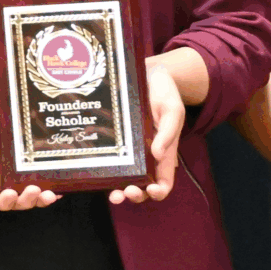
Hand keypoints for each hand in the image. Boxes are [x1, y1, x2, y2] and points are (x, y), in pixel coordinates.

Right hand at [0, 78, 59, 210]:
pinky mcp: (38, 160)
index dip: (2, 202)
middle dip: (26, 201)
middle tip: (34, 189)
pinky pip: (48, 179)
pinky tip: (61, 185)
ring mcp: (24, 169)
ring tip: (49, 194)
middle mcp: (8, 175)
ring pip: (34, 195)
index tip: (10, 193)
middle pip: (17, 201)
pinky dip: (55, 187)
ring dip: (42, 200)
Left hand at [110, 59, 186, 205]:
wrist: (149, 74)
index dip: (159, 191)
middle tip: (125, 193)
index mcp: (165, 152)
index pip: (165, 181)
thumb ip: (168, 132)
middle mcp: (148, 156)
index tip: (151, 190)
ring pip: (125, 178)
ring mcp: (131, 151)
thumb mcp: (173, 109)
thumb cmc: (165, 93)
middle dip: (135, 195)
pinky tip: (97, 170)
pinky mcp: (118, 142)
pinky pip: (112, 160)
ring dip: (119, 190)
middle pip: (143, 186)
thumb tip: (158, 155)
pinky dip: (105, 170)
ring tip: (112, 193)